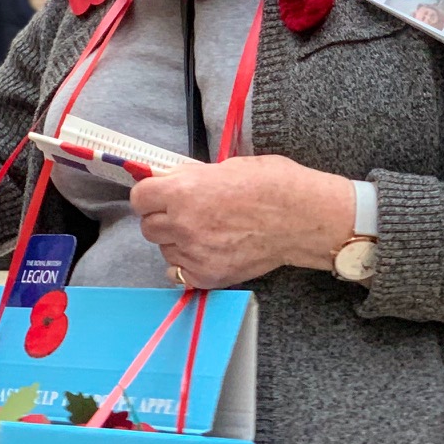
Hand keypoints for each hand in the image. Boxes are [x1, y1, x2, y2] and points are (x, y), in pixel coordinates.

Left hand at [130, 156, 356, 288]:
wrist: (303, 217)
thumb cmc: (272, 184)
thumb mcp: (225, 167)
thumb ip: (191, 178)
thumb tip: (171, 180)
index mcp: (182, 191)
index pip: (139, 197)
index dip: (150, 195)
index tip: (159, 196)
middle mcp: (182, 224)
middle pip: (148, 226)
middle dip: (162, 218)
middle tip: (185, 214)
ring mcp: (194, 253)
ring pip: (165, 250)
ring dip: (177, 242)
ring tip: (204, 233)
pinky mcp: (208, 275)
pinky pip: (178, 273)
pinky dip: (187, 264)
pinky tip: (206, 252)